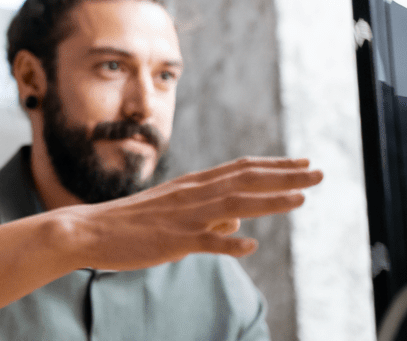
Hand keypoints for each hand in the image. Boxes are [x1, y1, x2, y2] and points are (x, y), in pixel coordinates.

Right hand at [67, 156, 322, 271]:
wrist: (88, 230)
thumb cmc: (132, 223)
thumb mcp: (174, 213)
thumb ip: (209, 213)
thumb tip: (241, 219)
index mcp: (192, 185)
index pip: (241, 169)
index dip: (274, 165)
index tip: (303, 163)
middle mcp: (192, 194)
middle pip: (246, 180)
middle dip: (285, 176)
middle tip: (319, 173)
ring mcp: (183, 216)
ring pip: (234, 204)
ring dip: (270, 201)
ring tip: (302, 200)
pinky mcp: (172, 240)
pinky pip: (205, 241)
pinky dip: (228, 241)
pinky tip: (250, 244)